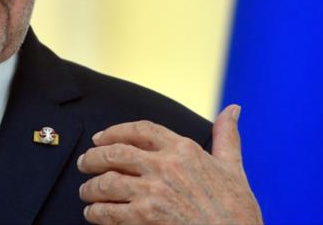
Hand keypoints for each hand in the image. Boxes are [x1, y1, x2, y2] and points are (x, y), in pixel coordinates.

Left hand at [77, 105, 261, 224]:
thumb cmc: (238, 210)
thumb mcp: (234, 168)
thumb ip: (227, 137)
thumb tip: (233, 109)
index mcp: (184, 149)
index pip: (140, 130)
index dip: (114, 131)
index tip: (100, 138)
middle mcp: (166, 166)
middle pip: (115, 153)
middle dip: (93, 158)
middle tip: (84, 163)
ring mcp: (154, 192)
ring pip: (107, 182)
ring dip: (90, 187)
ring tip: (86, 192)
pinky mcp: (146, 217)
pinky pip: (109, 211)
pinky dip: (96, 212)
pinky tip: (94, 213)